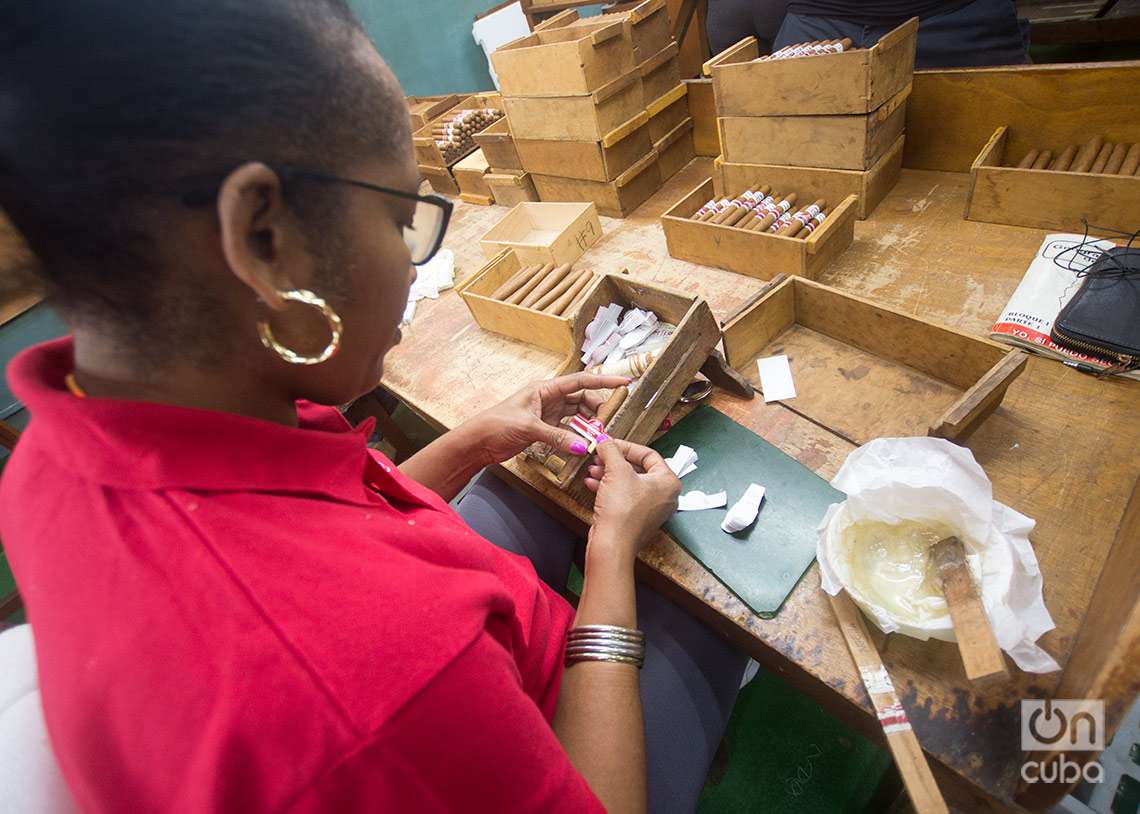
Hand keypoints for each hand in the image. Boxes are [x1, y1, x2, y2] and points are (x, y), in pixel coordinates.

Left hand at [468, 373, 630, 465]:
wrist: (479, 441)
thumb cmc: (496, 424)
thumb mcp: (529, 428)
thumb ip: (557, 437)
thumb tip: (582, 446)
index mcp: (545, 388)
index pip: (580, 381)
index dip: (603, 380)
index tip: (623, 382)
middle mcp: (548, 398)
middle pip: (582, 398)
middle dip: (597, 409)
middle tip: (606, 424)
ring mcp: (547, 413)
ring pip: (576, 414)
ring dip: (588, 423)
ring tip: (597, 435)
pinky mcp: (544, 428)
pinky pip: (568, 429)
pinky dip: (577, 435)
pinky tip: (583, 442)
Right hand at [584, 438, 679, 563]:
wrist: (612, 544)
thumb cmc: (622, 510)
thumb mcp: (616, 470)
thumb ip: (611, 450)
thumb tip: (605, 439)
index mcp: (668, 482)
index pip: (649, 454)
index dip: (626, 446)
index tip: (609, 443)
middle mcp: (664, 496)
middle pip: (637, 468)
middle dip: (614, 461)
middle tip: (600, 455)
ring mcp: (650, 509)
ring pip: (628, 483)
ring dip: (608, 473)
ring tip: (593, 469)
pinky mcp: (636, 519)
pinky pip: (623, 497)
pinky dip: (608, 488)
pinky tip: (592, 483)